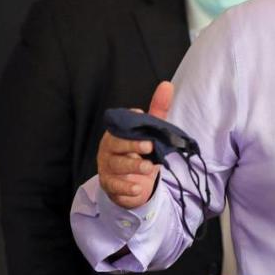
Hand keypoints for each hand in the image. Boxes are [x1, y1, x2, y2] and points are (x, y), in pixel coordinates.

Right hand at [97, 81, 173, 208]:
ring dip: (133, 166)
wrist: (131, 182)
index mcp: (117, 133)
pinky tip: (136, 189)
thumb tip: (167, 85)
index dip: (131, 123)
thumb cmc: (139, 152)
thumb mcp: (149, 132)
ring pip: (117, 165)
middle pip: (116, 145)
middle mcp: (109, 149)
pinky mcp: (110, 185)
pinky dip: (126, 188)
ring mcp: (107, 167)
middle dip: (132, 145)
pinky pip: (115, 186)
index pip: (121, 126)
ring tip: (148, 167)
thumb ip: (157, 110)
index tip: (142, 117)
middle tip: (149, 146)